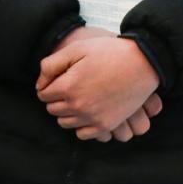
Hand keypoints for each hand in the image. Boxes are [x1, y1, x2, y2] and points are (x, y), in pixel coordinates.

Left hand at [37, 36, 161, 140]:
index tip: (57, 80)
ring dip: (67, 112)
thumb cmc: (109, 52)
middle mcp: (77, 106)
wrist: (142, 62)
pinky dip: (81, 126)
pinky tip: (87, 113)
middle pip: (53, 110)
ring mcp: (92, 118)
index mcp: (67, 87)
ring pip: (65, 123)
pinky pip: (83, 134)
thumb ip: (51, 65)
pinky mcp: (105, 125)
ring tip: (77, 99)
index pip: (43, 94)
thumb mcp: (76, 49)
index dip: (48, 85)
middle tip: (68, 88)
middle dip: (56, 99)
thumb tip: (40, 85)